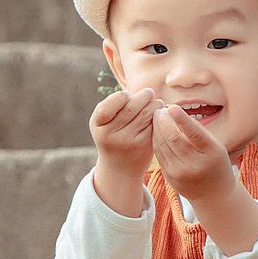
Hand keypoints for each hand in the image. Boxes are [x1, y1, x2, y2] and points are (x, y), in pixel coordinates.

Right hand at [90, 87, 156, 216]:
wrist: (120, 167)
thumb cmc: (112, 136)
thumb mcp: (103, 124)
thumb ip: (112, 106)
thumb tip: (138, 91)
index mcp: (98, 126)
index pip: (106, 107)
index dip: (119, 97)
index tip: (126, 94)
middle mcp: (111, 135)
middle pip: (130, 108)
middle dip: (143, 96)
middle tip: (149, 92)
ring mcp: (128, 141)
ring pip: (145, 114)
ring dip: (154, 104)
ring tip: (157, 101)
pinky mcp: (144, 145)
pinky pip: (153, 124)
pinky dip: (158, 116)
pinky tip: (159, 114)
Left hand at [150, 103, 233, 206]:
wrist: (213, 194)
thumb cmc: (215, 163)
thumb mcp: (214, 145)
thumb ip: (197, 130)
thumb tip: (175, 114)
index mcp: (211, 153)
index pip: (194, 133)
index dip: (182, 119)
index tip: (172, 107)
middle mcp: (196, 164)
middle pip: (174, 138)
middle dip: (164, 121)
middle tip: (161, 110)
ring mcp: (181, 172)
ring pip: (164, 145)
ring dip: (158, 128)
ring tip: (157, 117)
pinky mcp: (170, 177)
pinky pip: (160, 154)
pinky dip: (156, 140)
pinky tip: (156, 131)